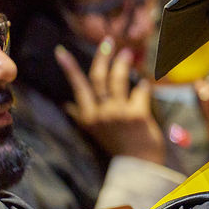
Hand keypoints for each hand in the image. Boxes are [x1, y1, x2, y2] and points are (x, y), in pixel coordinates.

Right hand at [55, 39, 165, 164]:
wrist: (139, 165)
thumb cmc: (119, 147)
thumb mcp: (94, 132)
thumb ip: (81, 117)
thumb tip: (66, 105)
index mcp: (87, 117)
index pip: (77, 87)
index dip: (70, 68)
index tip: (62, 51)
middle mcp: (100, 114)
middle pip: (98, 78)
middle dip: (102, 57)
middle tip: (108, 42)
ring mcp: (118, 113)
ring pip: (118, 80)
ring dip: (123, 64)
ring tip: (128, 53)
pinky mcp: (136, 114)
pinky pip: (140, 91)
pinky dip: (144, 86)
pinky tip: (146, 84)